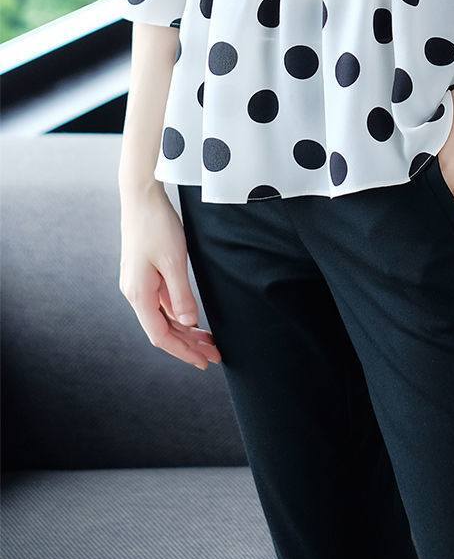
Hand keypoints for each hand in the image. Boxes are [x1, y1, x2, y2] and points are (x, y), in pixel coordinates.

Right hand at [119, 181, 221, 370]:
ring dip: (185, 330)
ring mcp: (138, 284)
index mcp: (138, 294)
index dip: (183, 352)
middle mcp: (135, 293)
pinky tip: (193, 318)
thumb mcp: (174, 260)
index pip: (161, 336)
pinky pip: (162, 302)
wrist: (141, 196)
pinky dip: (179, 313)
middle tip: (213, 355)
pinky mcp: (144, 274)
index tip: (203, 362)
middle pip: (162, 329)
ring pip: (163, 317)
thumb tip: (188, 323)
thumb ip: (181, 295)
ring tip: (208, 340)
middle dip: (188, 344)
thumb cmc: (156, 225)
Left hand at [436, 47, 453, 231]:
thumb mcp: (443, 117)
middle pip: (440, 205)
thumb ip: (429, 138)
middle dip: (433, 204)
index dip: (418, 191)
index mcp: (442, 165)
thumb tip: (419, 145)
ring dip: (450, 213)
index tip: (413, 191)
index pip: (423, 190)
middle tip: (427, 201)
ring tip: (443, 213)